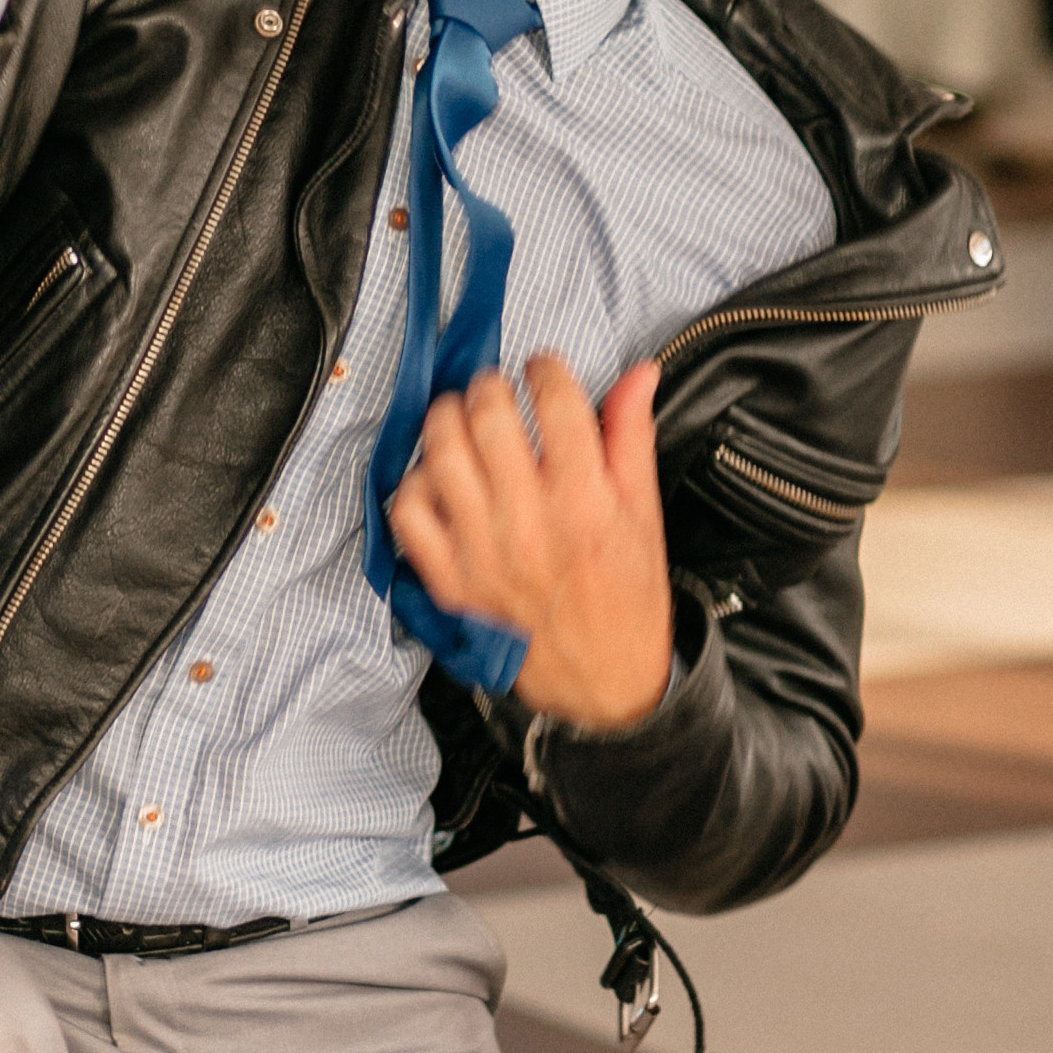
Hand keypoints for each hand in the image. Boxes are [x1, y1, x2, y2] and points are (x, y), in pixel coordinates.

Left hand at [388, 356, 673, 729]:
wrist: (606, 683)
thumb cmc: (628, 599)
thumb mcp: (644, 515)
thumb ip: (632, 438)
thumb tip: (639, 373)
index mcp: (585, 502)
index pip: (555, 402)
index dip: (545, 368)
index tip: (542, 368)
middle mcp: (528, 523)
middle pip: (488, 416)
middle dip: (489, 385)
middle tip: (496, 388)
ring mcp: (481, 552)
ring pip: (441, 454)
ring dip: (446, 420)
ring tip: (460, 418)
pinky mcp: (449, 580)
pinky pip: (408, 513)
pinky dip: (414, 484)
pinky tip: (437, 477)